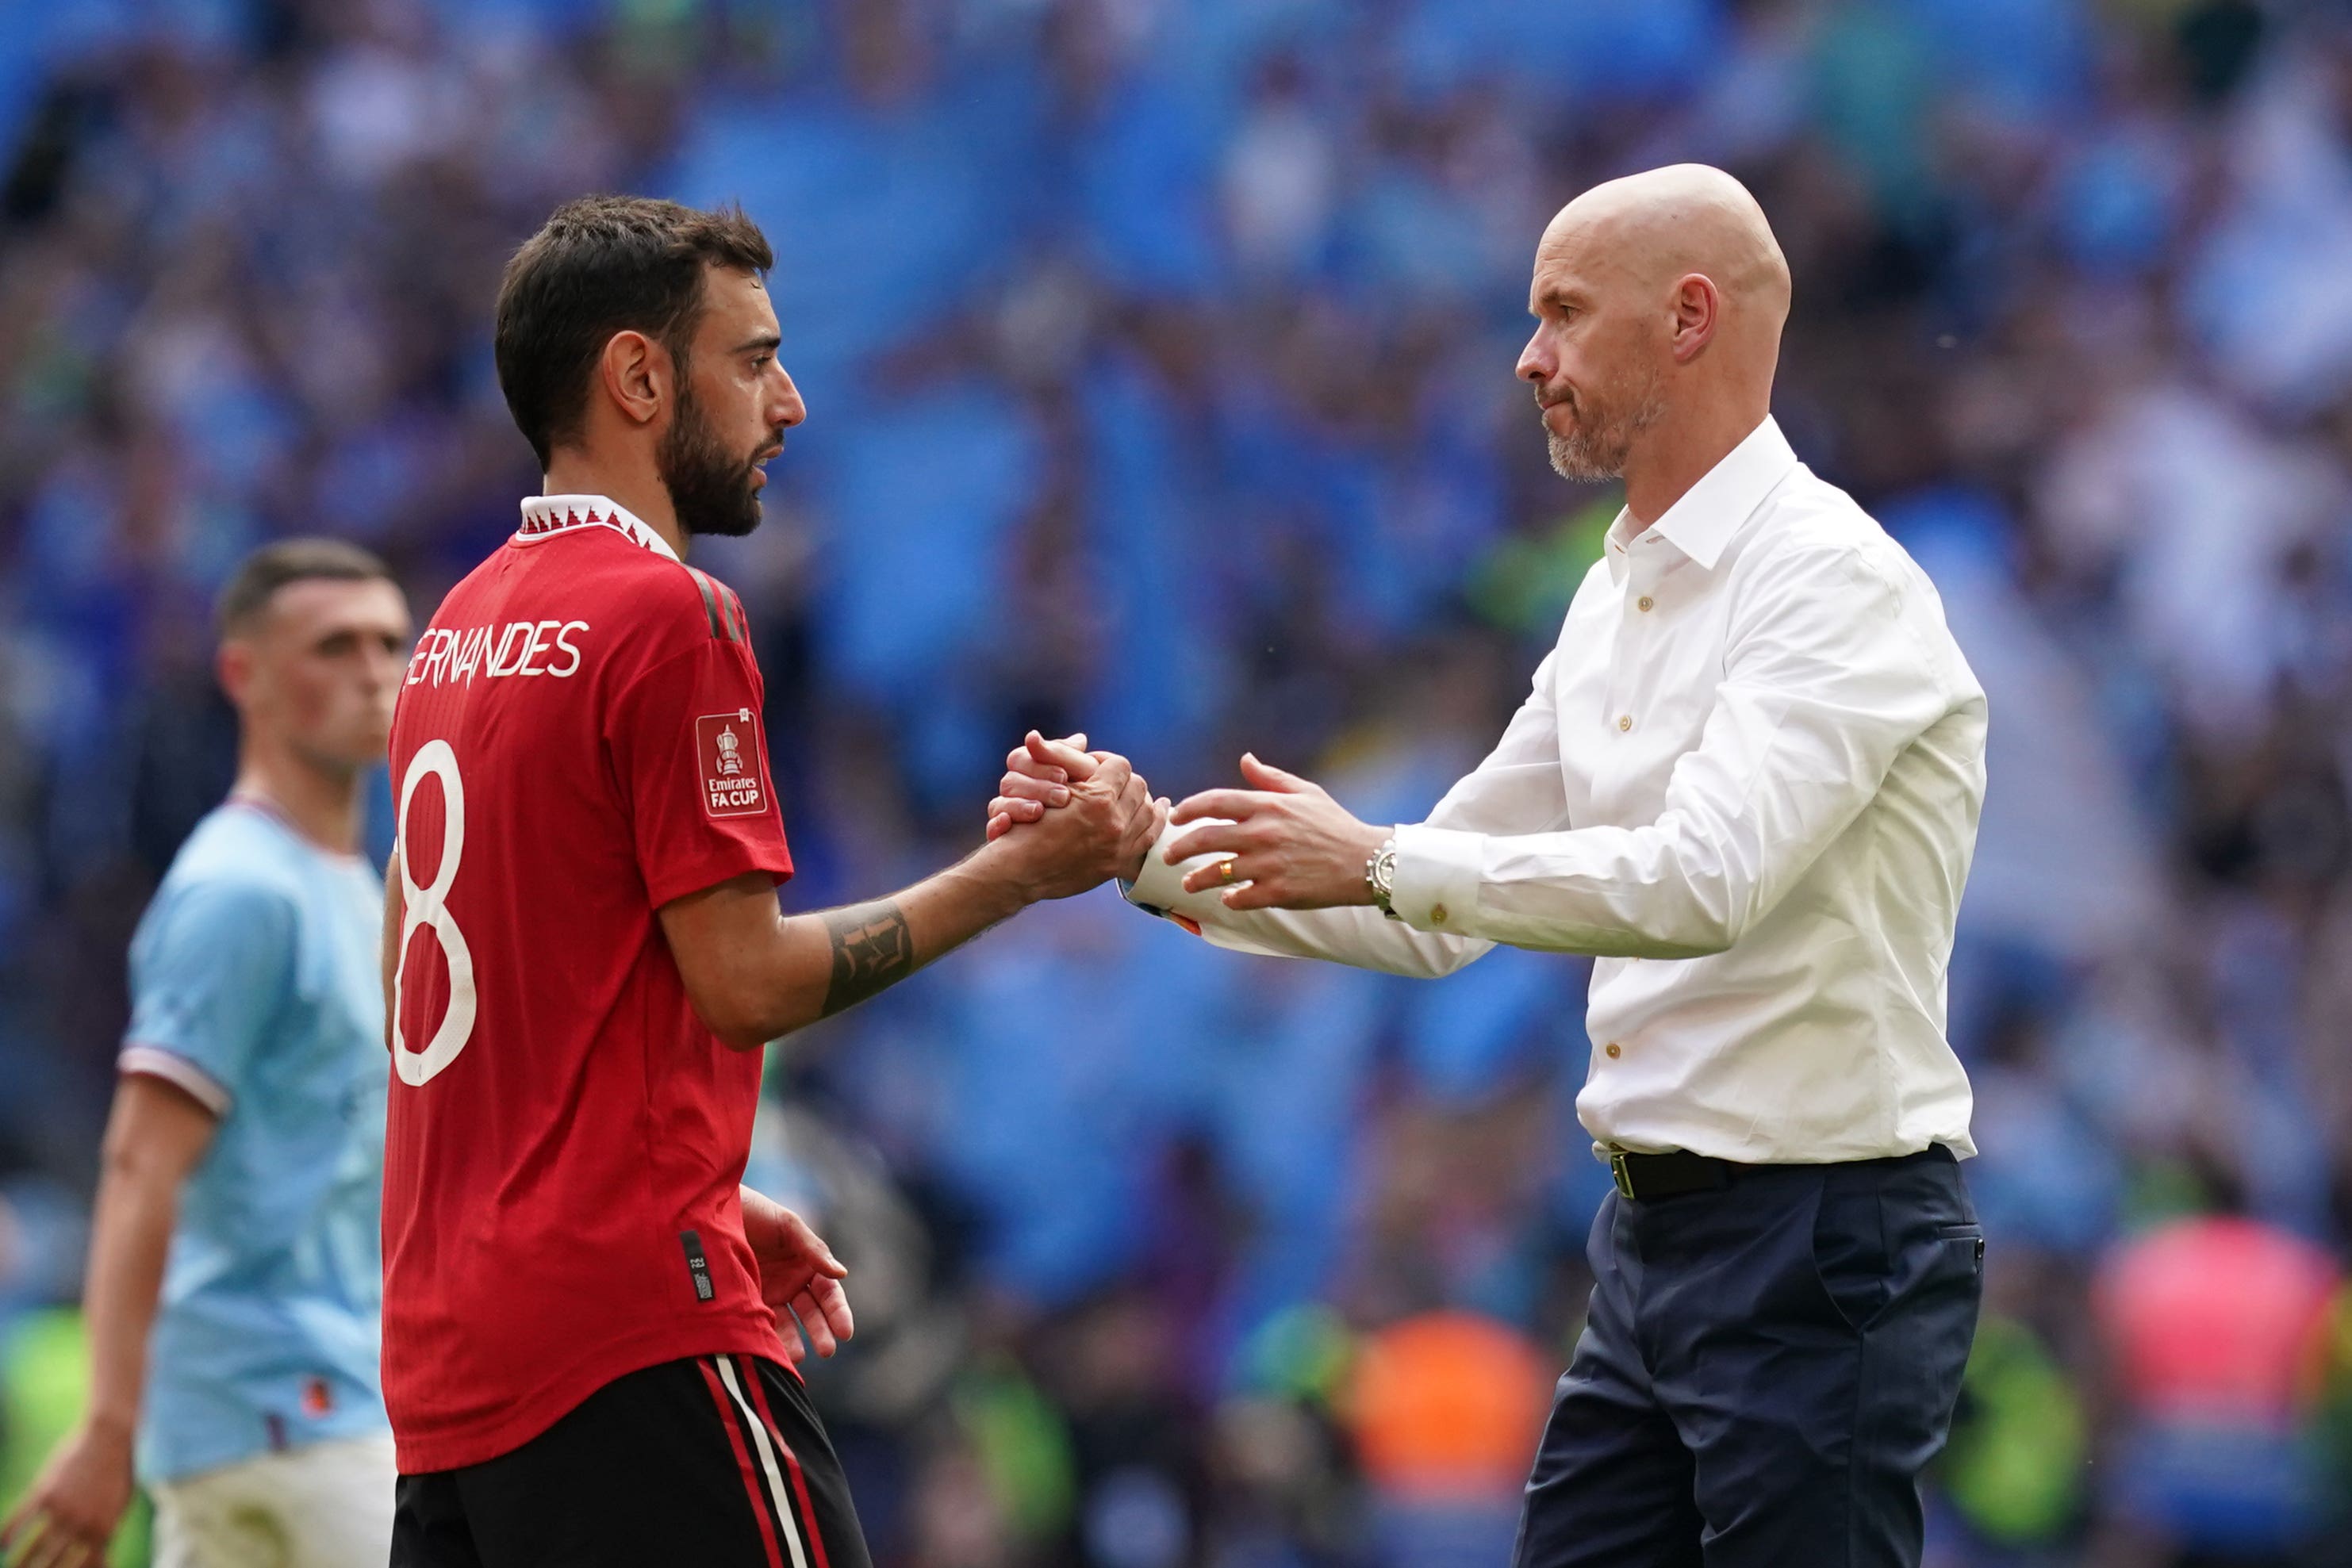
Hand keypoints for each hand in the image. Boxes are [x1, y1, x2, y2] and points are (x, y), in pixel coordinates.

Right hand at [0, 1417, 135, 1567]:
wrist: (110, 1438)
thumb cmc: (117, 1474)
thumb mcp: (119, 1508)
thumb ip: (106, 1536)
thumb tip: (102, 1563)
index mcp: (103, 1530)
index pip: (83, 1566)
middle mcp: (82, 1524)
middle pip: (54, 1561)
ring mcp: (62, 1508)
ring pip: (33, 1546)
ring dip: (20, 1562)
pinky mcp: (44, 1492)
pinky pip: (19, 1520)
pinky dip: (7, 1534)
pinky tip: (2, 1545)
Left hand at [739, 1186, 853, 1365]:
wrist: (709, 1212)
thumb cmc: (754, 1212)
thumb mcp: (787, 1225)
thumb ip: (813, 1250)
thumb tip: (842, 1273)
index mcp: (807, 1263)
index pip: (829, 1292)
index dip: (838, 1312)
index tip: (845, 1332)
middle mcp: (790, 1282)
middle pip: (812, 1313)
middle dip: (821, 1332)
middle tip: (827, 1351)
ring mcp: (768, 1295)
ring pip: (787, 1324)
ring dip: (794, 1341)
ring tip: (796, 1357)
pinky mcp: (744, 1304)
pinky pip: (761, 1324)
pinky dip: (769, 1338)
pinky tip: (771, 1349)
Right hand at [987, 733, 1168, 882]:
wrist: (1020, 871)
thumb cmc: (1027, 828)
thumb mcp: (1047, 789)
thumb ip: (1069, 763)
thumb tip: (1082, 739)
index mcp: (1097, 800)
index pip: (1121, 766)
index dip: (1108, 761)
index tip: (1098, 765)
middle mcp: (1113, 823)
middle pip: (1138, 787)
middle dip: (1125, 780)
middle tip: (1112, 781)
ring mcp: (1119, 845)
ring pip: (1148, 811)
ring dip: (1140, 800)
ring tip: (1131, 796)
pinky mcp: (1118, 863)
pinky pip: (1149, 838)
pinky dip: (1153, 822)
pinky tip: (1155, 812)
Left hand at [1163, 754, 1386, 910]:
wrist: (1366, 861)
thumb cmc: (1335, 825)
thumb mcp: (1306, 793)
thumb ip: (1271, 778)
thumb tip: (1245, 759)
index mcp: (1268, 806)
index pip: (1216, 801)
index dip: (1190, 808)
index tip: (1176, 816)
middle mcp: (1263, 833)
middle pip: (1206, 837)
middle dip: (1180, 847)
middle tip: (1169, 856)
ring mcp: (1269, 864)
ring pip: (1217, 872)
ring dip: (1197, 879)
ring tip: (1188, 884)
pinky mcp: (1278, 892)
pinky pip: (1241, 898)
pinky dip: (1230, 899)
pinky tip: (1227, 898)